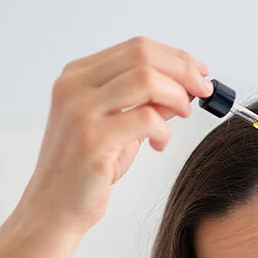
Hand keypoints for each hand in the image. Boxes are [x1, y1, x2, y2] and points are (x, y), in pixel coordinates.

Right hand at [14, 36, 213, 235]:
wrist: (53, 209)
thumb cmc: (85, 171)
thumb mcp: (120, 129)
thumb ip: (147, 104)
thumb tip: (186, 86)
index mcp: (77, 77)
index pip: (135, 48)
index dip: (175, 57)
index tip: (200, 72)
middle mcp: (74, 87)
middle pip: (142, 55)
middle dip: (183, 70)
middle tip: (204, 90)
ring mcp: (80, 110)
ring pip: (146, 79)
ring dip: (177, 95)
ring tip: (184, 113)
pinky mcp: (92, 138)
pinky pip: (146, 119)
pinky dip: (164, 130)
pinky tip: (159, 144)